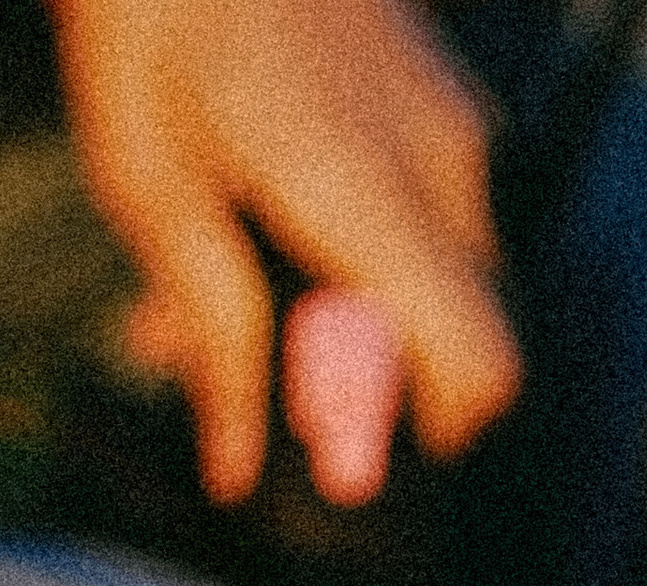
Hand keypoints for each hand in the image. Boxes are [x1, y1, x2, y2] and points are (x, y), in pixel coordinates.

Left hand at [49, 0, 521, 502]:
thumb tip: (237, 466)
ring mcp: (452, 118)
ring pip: (432, 266)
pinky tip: (271, 202)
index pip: (483, 371)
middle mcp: (441, 165)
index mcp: (372, 197)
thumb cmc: (156, 8)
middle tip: (245, 350)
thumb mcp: (149, 179)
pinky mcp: (439, 89)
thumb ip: (212, 329)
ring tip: (232, 264)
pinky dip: (361, 232)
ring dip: (351, 296)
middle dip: (362, 369)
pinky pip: (425, 199)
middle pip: (455, 333)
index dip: (434, 434)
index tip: (351, 440)